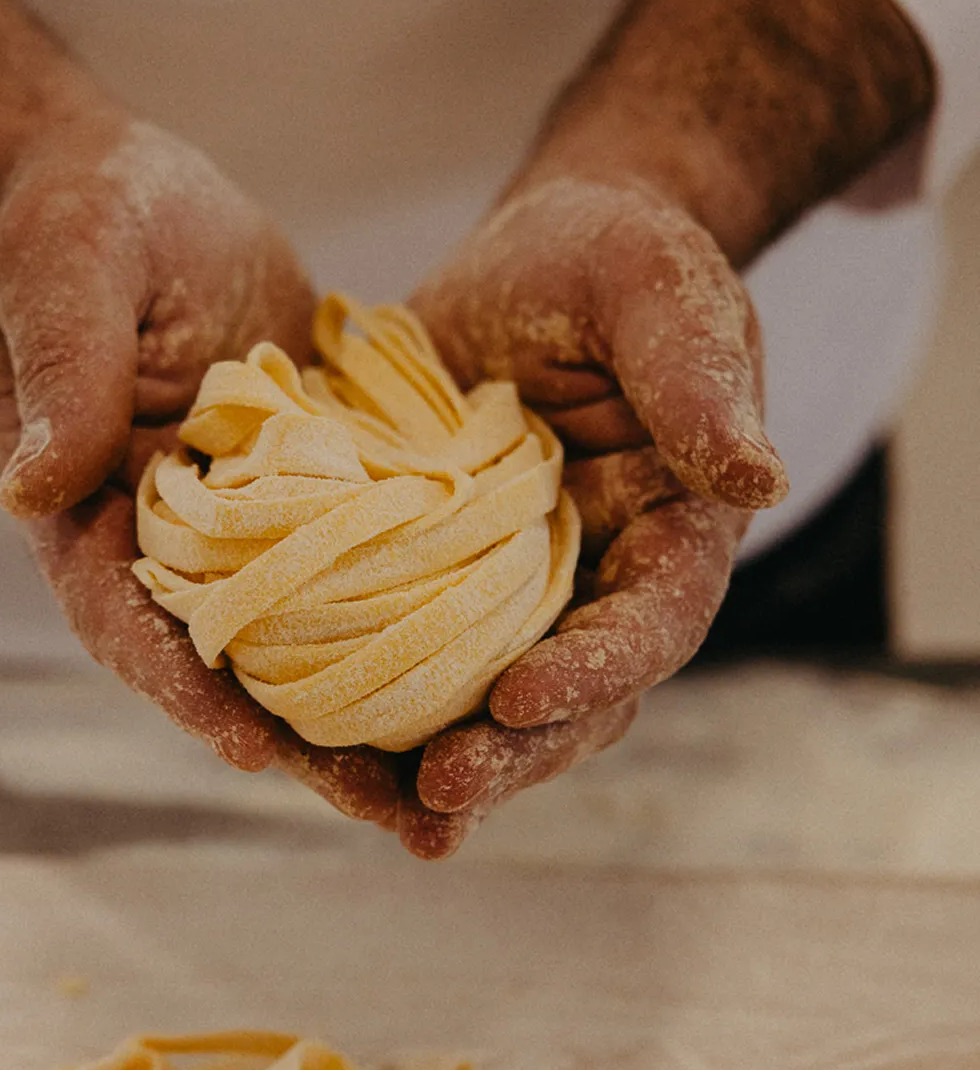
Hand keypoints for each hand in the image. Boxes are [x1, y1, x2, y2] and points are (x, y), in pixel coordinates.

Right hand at [0, 110, 399, 824]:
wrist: (137, 194)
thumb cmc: (82, 219)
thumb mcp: (68, 269)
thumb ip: (60, 370)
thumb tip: (36, 485)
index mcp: (88, 505)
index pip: (126, 617)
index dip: (186, 687)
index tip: (257, 749)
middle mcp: (167, 535)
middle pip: (230, 663)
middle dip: (309, 748)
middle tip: (405, 820)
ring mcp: (247, 518)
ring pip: (306, 638)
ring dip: (374, 718)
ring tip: (458, 793)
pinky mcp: (313, 485)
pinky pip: (360, 570)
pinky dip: (409, 627)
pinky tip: (482, 676)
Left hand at [399, 175, 787, 856]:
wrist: (534, 261)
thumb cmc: (612, 260)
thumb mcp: (656, 292)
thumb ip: (697, 377)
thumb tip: (757, 477)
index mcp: (671, 526)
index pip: (651, 621)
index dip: (595, 670)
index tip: (518, 698)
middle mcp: (597, 575)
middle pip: (571, 693)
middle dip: (512, 750)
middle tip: (439, 791)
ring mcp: (513, 582)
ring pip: (489, 694)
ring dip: (441, 757)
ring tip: (381, 809)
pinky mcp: (433, 567)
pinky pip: (409, 644)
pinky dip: (372, 694)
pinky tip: (312, 736)